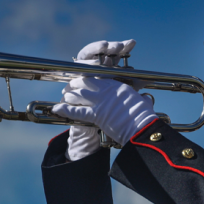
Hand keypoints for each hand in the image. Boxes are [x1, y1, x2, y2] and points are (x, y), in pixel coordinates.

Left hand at [65, 39, 136, 160]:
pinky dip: (64, 109)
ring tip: (65, 97)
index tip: (84, 79)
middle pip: (84, 83)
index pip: (98, 77)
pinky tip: (57, 108)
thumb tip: (146, 98)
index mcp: (117, 86)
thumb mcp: (143, 102)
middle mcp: (106, 91)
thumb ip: (142, 99)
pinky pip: (75, 111)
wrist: (142, 126)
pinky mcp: (95, 115)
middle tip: (71, 87)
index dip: (88, 78)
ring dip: (70, 96)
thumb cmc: (145, 116)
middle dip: (75, 84)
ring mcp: (99, 102)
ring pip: (78, 94)